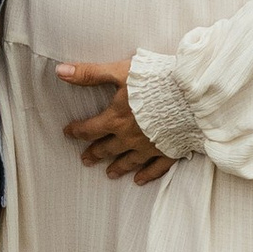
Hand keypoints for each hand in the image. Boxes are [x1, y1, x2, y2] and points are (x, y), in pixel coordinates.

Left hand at [56, 59, 171, 181]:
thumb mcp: (120, 71)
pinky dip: (147, 175)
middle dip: (95, 153)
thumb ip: (90, 73)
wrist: (192, 96)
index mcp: (116, 119)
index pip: (90, 128)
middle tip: (86, 160)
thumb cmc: (156, 80)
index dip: (77, 131)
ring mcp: (150, 147)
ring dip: (118, 167)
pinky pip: (156, 168)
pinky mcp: (170, 151)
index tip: (69, 133)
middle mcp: (130, 138)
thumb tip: (60, 72)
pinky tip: (140, 180)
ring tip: (109, 173)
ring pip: (129, 161)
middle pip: (108, 148)